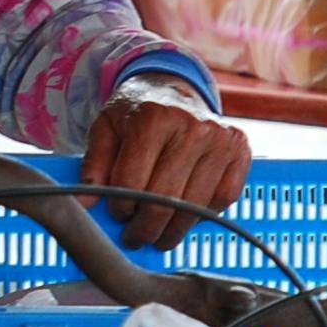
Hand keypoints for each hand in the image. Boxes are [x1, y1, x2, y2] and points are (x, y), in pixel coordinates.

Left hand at [82, 77, 250, 249]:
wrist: (171, 88)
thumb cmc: (135, 113)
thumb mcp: (105, 129)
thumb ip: (94, 164)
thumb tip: (86, 203)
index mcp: (152, 118)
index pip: (132, 183)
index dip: (120, 208)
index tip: (117, 214)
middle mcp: (192, 126)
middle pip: (165, 200)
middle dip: (145, 229)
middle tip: (135, 238)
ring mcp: (220, 138)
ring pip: (195, 206)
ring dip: (173, 231)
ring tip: (158, 236)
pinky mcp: (240, 149)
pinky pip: (224, 198)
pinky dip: (203, 214)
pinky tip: (185, 216)